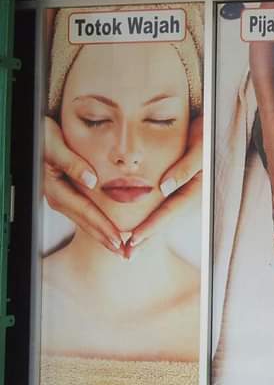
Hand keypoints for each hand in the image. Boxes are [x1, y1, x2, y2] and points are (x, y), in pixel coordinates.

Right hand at [42, 116, 122, 253]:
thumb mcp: (55, 144)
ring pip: (85, 219)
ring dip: (102, 233)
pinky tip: (108, 228)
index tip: (120, 240)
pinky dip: (97, 222)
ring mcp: (61, 196)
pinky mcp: (66, 193)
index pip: (85, 212)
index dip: (103, 227)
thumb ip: (72, 163)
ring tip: (119, 246)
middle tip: (124, 253)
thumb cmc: (45, 134)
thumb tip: (91, 181)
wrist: (37, 131)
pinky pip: (84, 212)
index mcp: (55, 187)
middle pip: (85, 221)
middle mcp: (57, 196)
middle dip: (105, 238)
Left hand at [128, 114, 203, 250]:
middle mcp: (189, 193)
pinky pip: (159, 203)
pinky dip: (146, 214)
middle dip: (145, 237)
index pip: (170, 211)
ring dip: (145, 230)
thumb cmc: (206, 132)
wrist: (211, 120)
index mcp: (196, 188)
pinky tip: (133, 220)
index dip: (151, 227)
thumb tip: (164, 189)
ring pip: (160, 214)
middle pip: (164, 219)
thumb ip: (185, 168)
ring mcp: (182, 190)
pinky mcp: (175, 184)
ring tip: (126, 245)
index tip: (133, 240)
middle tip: (125, 255)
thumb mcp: (199, 147)